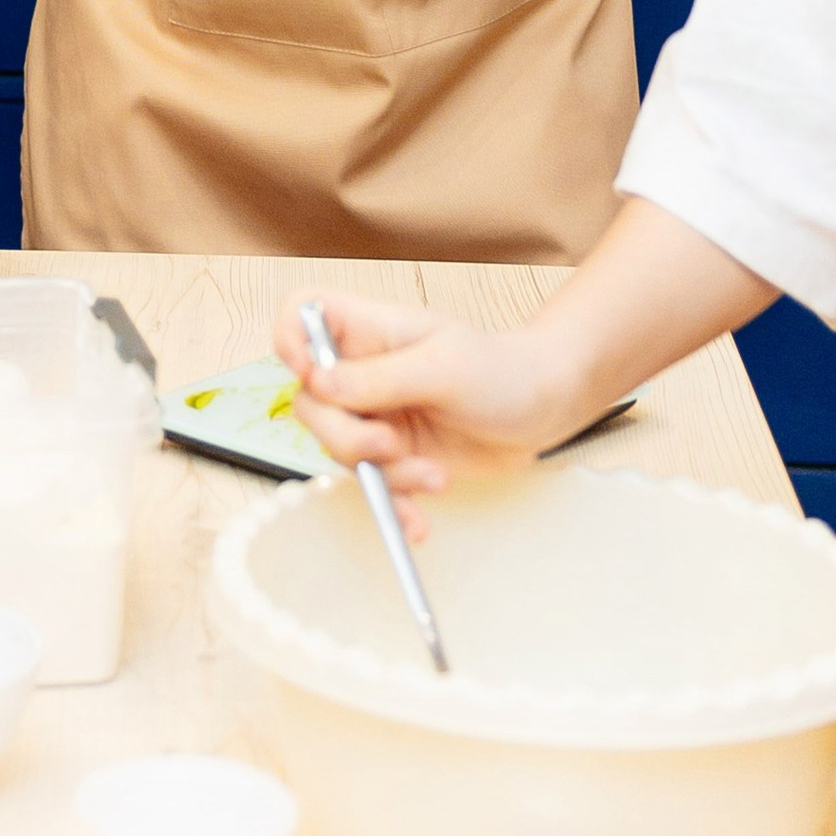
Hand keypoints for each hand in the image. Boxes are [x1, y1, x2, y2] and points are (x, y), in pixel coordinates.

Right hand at [275, 292, 576, 520]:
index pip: (303, 312)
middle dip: (345, 434)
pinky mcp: (395, 456)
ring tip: (434, 477)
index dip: (291, 339)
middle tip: (391, 445)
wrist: (544, 412)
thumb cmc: (501, 370)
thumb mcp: (444, 367)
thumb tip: (315, 381)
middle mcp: (362, 370)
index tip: (310, 373)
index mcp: (370, 328)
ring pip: (340, 450)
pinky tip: (419, 523)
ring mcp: (376, 414)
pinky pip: (373, 486)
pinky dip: (394, 507)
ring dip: (384, 476)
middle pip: (309, 400)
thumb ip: (380, 377)